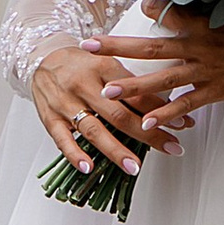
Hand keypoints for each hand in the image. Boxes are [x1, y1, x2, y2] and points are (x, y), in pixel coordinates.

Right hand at [29, 42, 164, 181]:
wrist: (42, 57)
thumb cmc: (81, 64)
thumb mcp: (108, 64)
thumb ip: (131, 85)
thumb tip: (164, 107)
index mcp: (103, 67)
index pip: (136, 92)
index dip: (160, 110)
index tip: (181, 123)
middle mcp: (84, 85)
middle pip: (119, 114)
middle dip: (148, 133)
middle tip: (170, 147)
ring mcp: (66, 103)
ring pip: (94, 129)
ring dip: (116, 151)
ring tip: (134, 167)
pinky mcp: (50, 117)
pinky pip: (62, 139)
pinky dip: (75, 155)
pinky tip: (88, 168)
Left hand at [87, 17, 223, 141]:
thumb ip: (189, 10)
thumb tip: (154, 1)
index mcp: (199, 25)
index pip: (166, 13)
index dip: (149, 8)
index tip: (135, 6)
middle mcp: (197, 48)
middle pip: (150, 48)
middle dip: (117, 48)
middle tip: (88, 47)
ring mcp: (205, 71)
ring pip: (164, 79)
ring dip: (135, 86)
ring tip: (109, 91)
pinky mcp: (215, 92)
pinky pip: (186, 104)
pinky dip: (167, 114)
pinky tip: (147, 123)